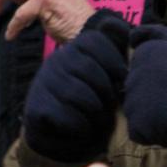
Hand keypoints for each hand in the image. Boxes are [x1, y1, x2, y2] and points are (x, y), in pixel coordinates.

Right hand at [23, 20, 129, 162]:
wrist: (56, 134)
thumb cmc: (88, 104)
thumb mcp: (103, 78)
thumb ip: (115, 58)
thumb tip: (130, 33)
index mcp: (73, 49)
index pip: (94, 41)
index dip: (114, 62)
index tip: (122, 81)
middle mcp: (55, 62)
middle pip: (89, 69)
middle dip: (107, 94)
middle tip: (110, 110)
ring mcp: (43, 84)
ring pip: (79, 95)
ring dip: (96, 114)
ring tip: (99, 122)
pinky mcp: (37, 109)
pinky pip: (67, 117)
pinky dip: (82, 129)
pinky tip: (83, 131)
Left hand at [125, 24, 166, 166]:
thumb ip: (158, 35)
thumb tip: (132, 34)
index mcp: (144, 54)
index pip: (144, 64)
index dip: (162, 72)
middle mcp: (132, 75)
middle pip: (140, 85)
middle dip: (155, 91)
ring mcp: (131, 101)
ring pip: (139, 107)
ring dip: (153, 111)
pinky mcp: (135, 124)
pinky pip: (141, 129)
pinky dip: (153, 131)